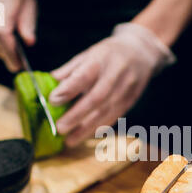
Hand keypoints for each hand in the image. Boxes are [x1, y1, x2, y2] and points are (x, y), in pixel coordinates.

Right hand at [0, 0, 36, 71]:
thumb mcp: (28, 4)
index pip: (0, 35)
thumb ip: (28, 23)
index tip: (17, 66)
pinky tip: (1, 28)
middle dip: (10, 54)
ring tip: (11, 32)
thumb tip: (29, 42)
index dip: (9, 53)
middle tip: (20, 60)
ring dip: (3, 44)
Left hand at [49, 23, 174, 147]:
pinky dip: (99, 128)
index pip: (84, 76)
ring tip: (70, 140)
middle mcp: (116, 74)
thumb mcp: (89, 53)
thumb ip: (70, 70)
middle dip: (77, 115)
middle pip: (96, 98)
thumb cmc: (109, 53)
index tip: (52, 100)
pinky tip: (86, 135)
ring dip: (86, 128)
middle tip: (60, 128)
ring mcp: (126, 89)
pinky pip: (114, 117)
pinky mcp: (130, 101)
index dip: (68, 89)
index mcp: (101, 59)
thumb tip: (50, 85)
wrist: (142, 52)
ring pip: (106, 112)